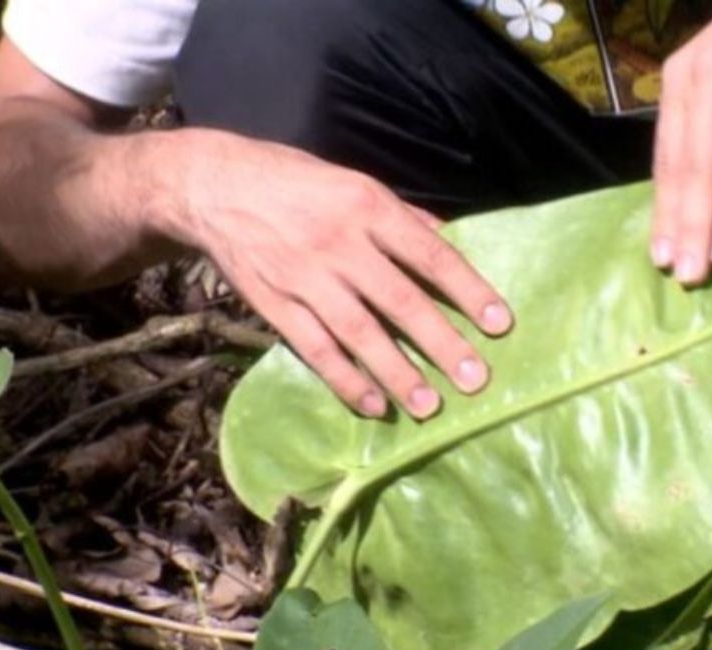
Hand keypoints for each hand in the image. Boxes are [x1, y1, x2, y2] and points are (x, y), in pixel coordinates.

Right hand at [164, 132, 512, 418]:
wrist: (212, 186)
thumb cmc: (293, 181)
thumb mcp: (352, 182)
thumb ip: (400, 217)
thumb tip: (448, 242)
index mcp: (366, 206)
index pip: (429, 253)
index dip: (467, 289)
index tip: (499, 323)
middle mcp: (339, 243)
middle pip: (400, 301)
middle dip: (442, 343)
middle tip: (477, 380)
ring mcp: (305, 278)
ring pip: (359, 333)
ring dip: (398, 373)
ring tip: (430, 405)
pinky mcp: (275, 305)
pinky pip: (316, 349)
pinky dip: (345, 379)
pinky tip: (373, 404)